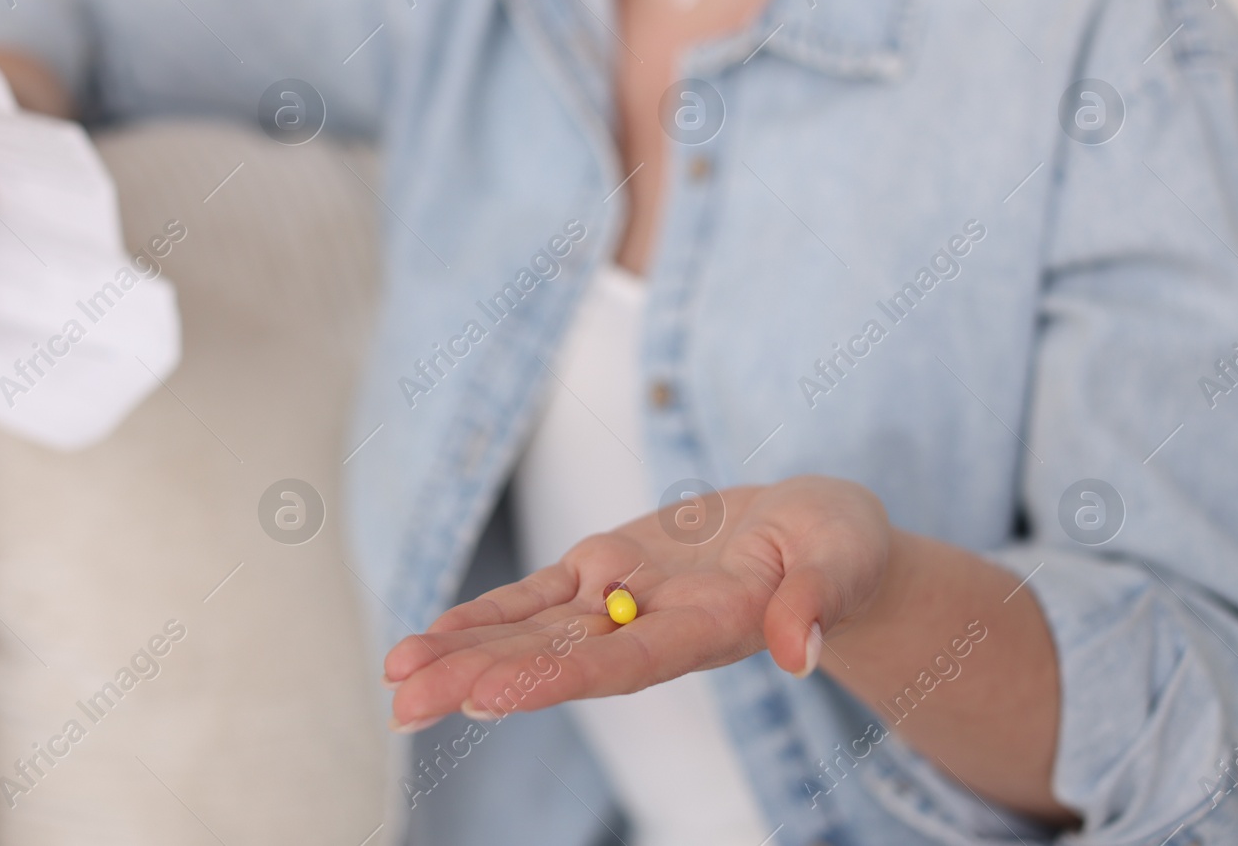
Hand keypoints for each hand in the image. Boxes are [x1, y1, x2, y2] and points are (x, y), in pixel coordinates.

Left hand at [383, 476, 890, 729]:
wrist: (816, 535)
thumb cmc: (837, 547)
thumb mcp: (841, 559)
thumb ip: (817, 601)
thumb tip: (799, 650)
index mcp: (706, 631)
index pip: (623, 664)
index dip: (557, 680)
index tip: (489, 697)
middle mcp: (651, 628)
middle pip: (556, 660)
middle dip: (478, 678)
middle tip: (405, 702)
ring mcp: (622, 601)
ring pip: (532, 633)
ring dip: (464, 654)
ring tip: (396, 677)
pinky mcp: (605, 570)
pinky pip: (535, 597)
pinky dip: (484, 616)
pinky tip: (431, 636)